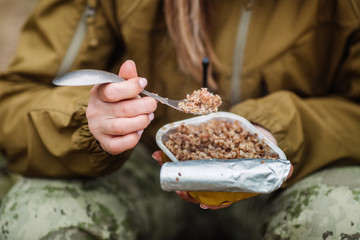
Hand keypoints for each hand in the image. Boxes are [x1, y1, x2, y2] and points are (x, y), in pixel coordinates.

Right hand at [86, 60, 156, 154]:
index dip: (131, 87)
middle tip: (152, 104)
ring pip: (122, 127)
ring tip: (147, 117)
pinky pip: (119, 145)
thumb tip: (130, 64)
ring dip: (141, 122)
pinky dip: (133, 138)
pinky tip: (138, 132)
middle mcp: (95, 111)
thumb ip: (126, 77)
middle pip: (123, 109)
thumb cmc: (116, 101)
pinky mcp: (105, 143)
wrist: (104, 123)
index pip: (112, 91)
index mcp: (98, 94)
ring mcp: (98, 128)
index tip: (144, 83)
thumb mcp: (119, 86)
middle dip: (144, 107)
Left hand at [152, 125, 292, 208]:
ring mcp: (206, 166)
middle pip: (198, 189)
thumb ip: (280, 166)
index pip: (219, 199)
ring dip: (173, 171)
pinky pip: (182, 158)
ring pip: (187, 174)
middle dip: (186, 190)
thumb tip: (290, 170)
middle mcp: (216, 178)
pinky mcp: (198, 152)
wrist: (254, 133)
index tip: (202, 204)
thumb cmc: (261, 149)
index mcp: (231, 184)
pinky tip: (160, 152)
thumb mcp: (271, 157)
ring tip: (162, 164)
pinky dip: (170, 156)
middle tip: (179, 188)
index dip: (210, 203)